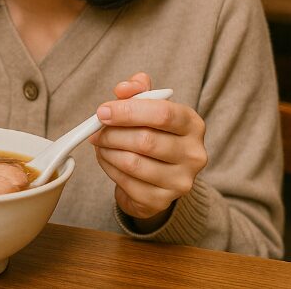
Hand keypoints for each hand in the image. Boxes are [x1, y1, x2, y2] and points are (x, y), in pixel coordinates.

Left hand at [89, 72, 207, 230]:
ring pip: (133, 163)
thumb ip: (137, 91)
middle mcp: (193, 154)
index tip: (103, 111)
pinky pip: (126, 182)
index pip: (162, 113)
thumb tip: (123, 89)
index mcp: (193, 124)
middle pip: (146, 140)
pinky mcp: (162, 201)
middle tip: (96, 131)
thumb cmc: (154, 133)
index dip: (128, 111)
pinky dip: (109, 168)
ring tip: (100, 144)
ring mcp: (180, 181)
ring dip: (108, 151)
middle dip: (113, 134)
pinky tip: (107, 159)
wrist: (159, 177)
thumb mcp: (149, 107)